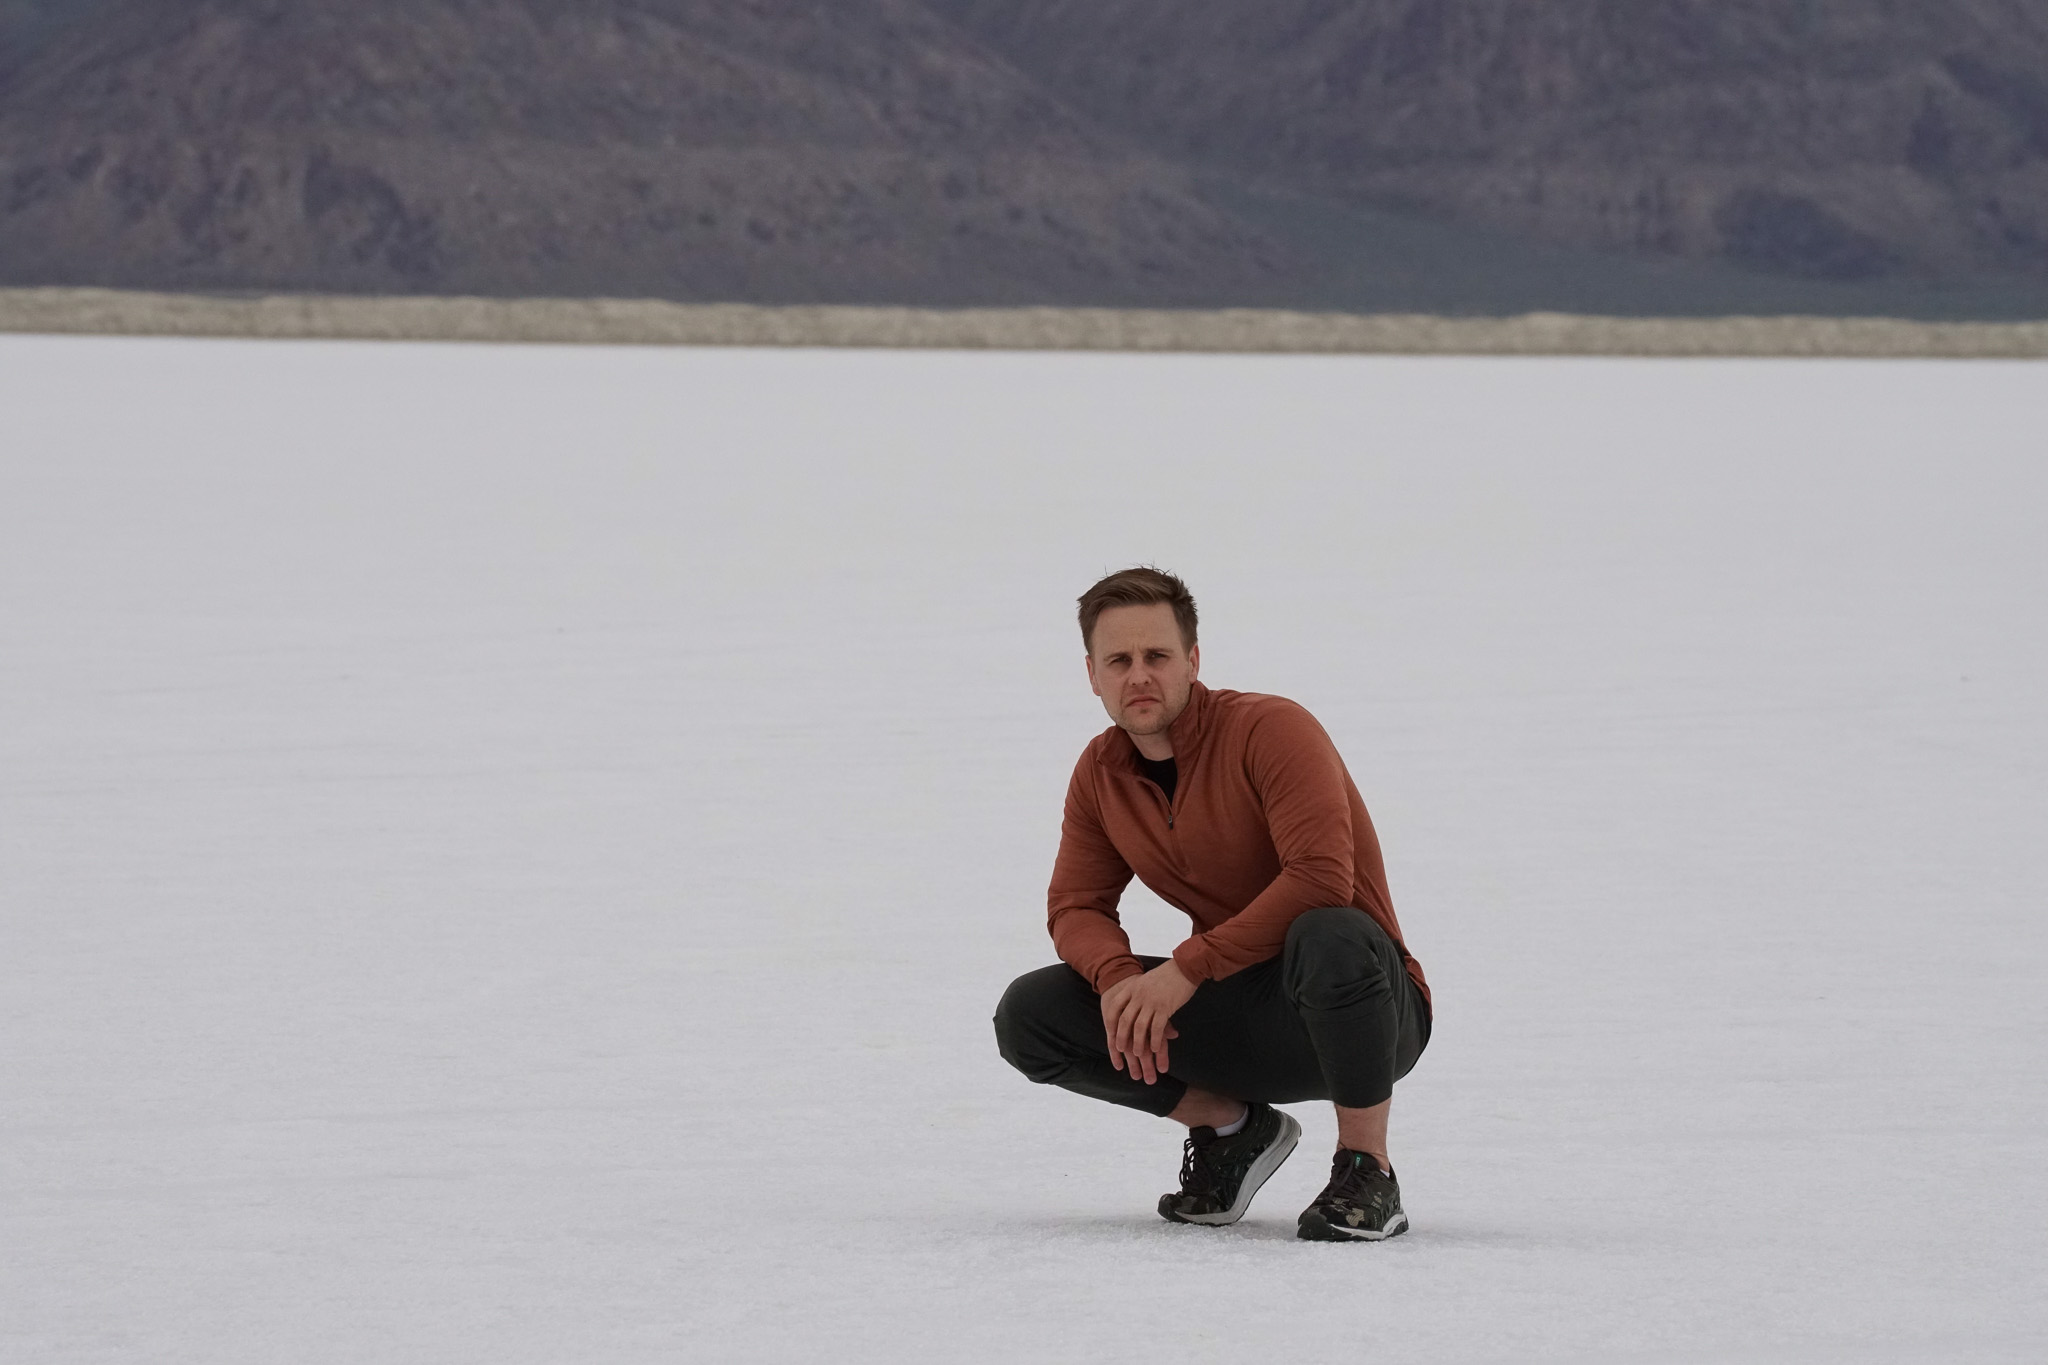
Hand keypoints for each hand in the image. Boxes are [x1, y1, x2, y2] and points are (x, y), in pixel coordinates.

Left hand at [1100, 960, 1197, 1084]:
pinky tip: (1154, 1049)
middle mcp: (1139, 995)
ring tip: (1138, 1054)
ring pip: (1139, 1027)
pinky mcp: (1165, 1007)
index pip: (1115, 1007)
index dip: (1111, 1022)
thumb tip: (1132, 1003)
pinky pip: (1156, 1028)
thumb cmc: (1168, 974)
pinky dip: (1154, 1040)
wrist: (1185, 967)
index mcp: (1133, 987)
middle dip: (1121, 1037)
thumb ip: (1138, 992)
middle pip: (1125, 1020)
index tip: (1110, 1033)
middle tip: (1121, 1049)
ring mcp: (1151, 1001)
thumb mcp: (1146, 980)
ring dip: (1137, 1043)